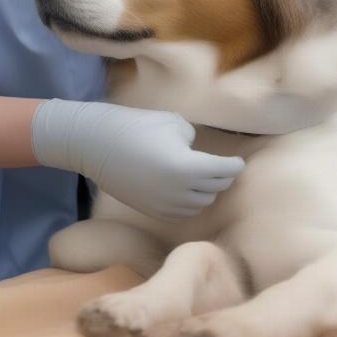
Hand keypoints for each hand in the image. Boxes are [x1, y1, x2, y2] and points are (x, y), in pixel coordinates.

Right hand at [32, 99, 244, 219]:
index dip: (235, 165)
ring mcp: (165, 205)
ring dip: (207, 191)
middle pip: (216, 188)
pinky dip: (190, 203)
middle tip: (224, 167)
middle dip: (223, 177)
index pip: (226, 171)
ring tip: (204, 178)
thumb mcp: (175, 124)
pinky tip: (187, 191)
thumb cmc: (138, 126)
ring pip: (201, 204)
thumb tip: (197, 153)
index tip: (239, 162)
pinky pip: (183, 213)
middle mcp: (181, 192)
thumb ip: (194, 142)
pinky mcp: (152, 210)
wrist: (98, 144)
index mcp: (190, 168)